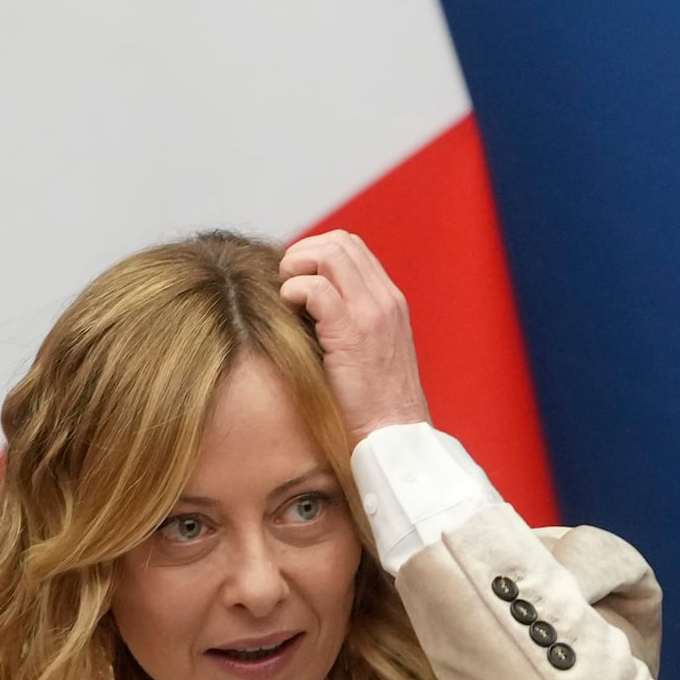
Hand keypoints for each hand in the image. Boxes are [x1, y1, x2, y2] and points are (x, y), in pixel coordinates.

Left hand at [278, 229, 429, 448]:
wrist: (395, 438)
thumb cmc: (375, 405)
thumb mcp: (372, 352)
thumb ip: (352, 321)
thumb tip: (308, 302)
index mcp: (390, 301)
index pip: (352, 247)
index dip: (317, 251)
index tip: (297, 276)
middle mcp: (385, 300)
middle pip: (340, 242)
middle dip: (303, 252)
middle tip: (285, 281)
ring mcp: (371, 314)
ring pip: (330, 254)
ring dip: (297, 266)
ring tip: (286, 294)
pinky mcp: (351, 334)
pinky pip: (316, 289)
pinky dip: (294, 291)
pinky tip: (288, 310)